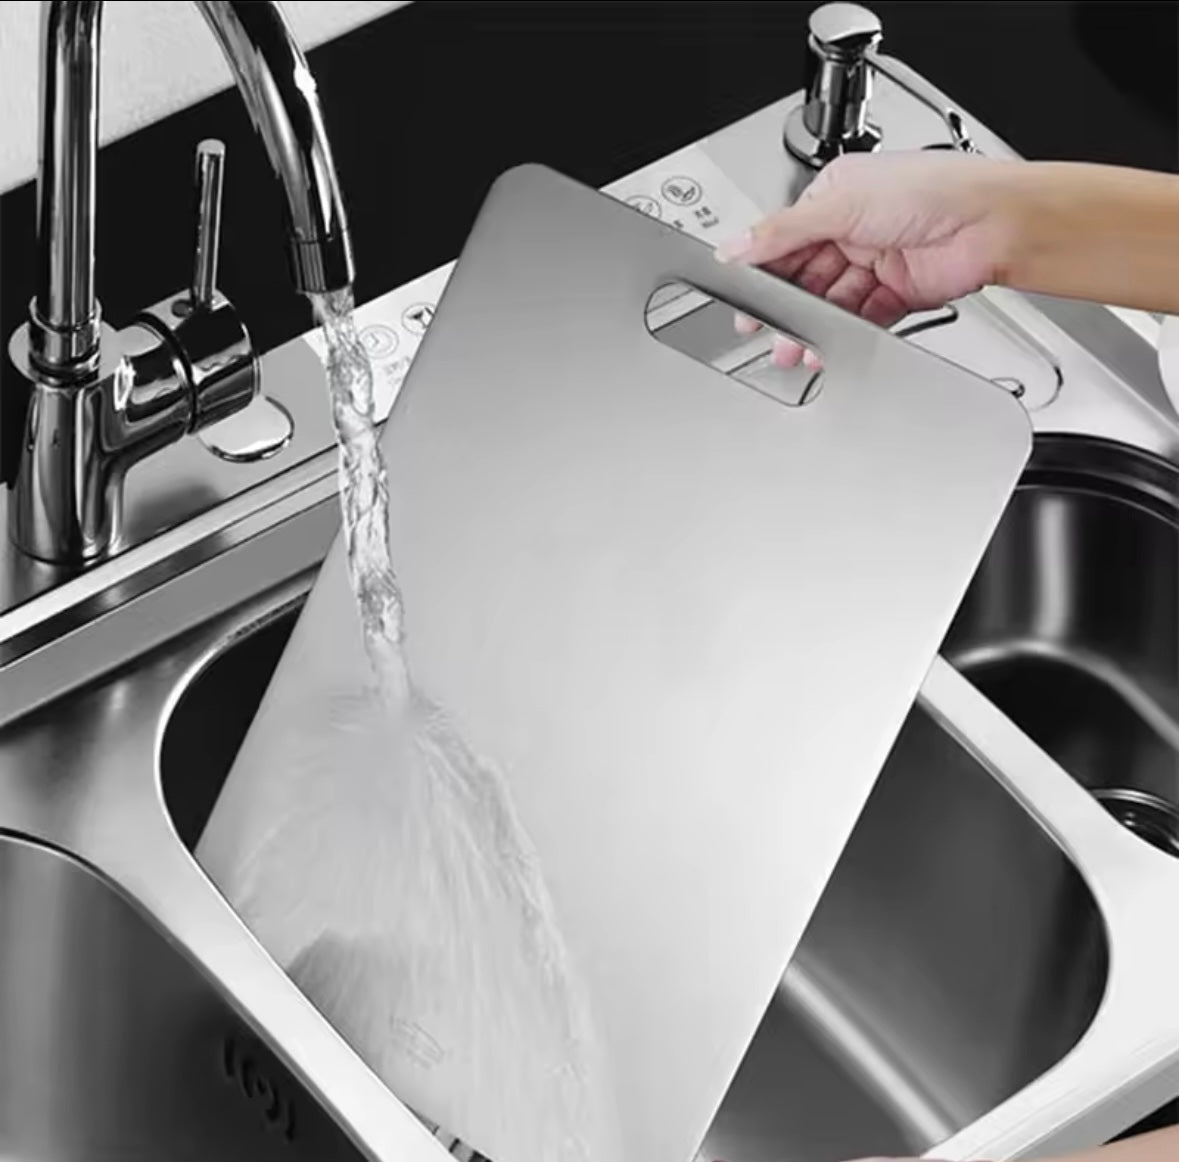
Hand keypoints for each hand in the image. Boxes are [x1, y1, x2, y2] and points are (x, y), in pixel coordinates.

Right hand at [714, 150, 1026, 367]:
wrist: (993, 224)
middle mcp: (854, 228)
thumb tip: (735, 246)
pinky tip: (827, 346)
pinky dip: (841, 335)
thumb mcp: (842, 203)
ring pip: (828, 302)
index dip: (762, 269)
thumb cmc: (936, 190)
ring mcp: (874, 262)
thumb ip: (782, 231)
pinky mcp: (894, 294)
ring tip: (793, 347)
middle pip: (804, 275)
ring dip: (811, 326)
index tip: (742, 296)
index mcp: (836, 195)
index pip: (784, 238)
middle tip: (764, 329)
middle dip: (785, 306)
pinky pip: (858, 319)